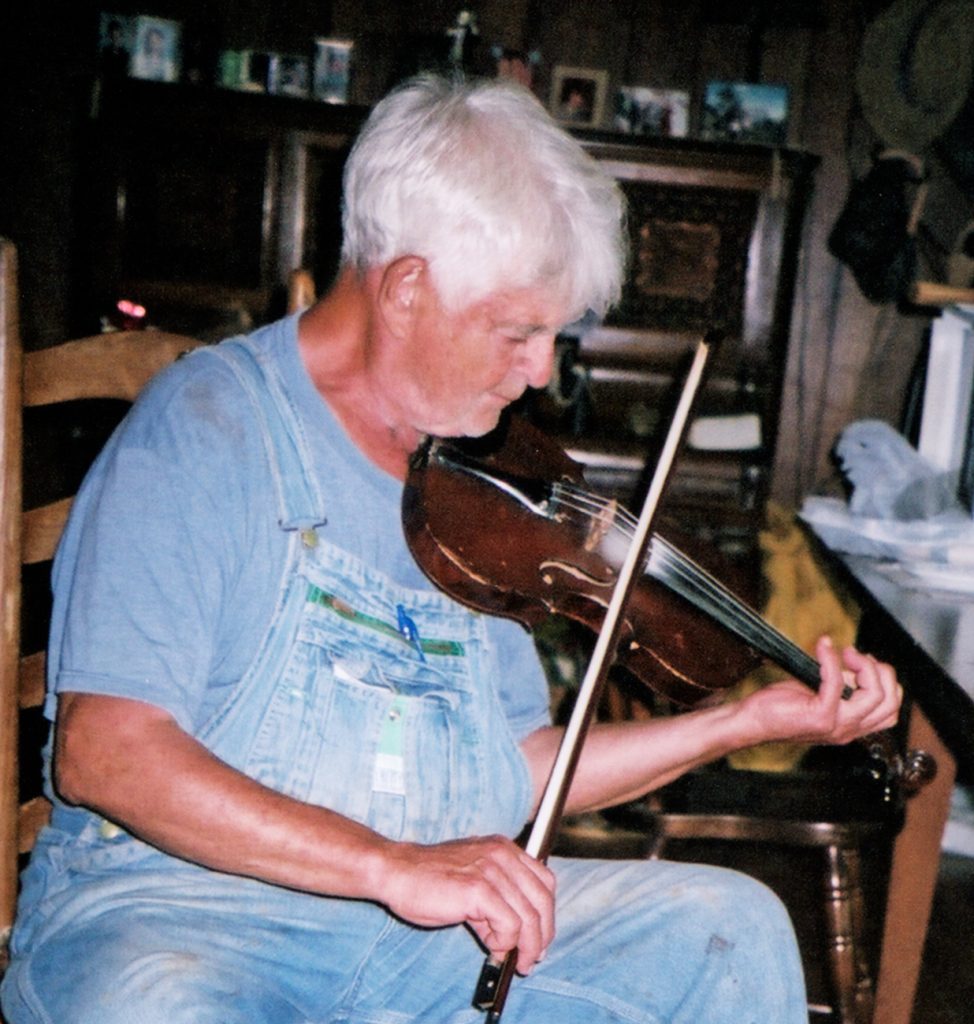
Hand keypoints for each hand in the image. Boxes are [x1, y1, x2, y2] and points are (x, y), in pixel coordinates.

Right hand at [376, 834, 555, 973]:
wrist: (397, 872)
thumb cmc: (428, 879)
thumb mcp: (472, 880)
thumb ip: (496, 900)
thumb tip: (514, 936)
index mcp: (504, 849)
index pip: (545, 882)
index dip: (546, 915)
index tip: (540, 939)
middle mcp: (502, 855)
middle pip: (543, 900)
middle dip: (542, 936)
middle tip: (530, 958)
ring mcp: (492, 870)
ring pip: (530, 917)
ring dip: (524, 946)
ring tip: (509, 958)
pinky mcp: (479, 889)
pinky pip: (510, 925)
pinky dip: (505, 943)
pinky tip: (490, 946)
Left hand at [738, 635, 902, 746]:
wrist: (752, 722)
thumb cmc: (779, 707)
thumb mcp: (819, 695)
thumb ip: (842, 686)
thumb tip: (855, 665)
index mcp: (851, 726)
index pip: (891, 710)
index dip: (885, 681)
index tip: (862, 662)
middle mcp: (849, 730)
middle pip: (890, 702)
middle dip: (881, 671)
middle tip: (856, 656)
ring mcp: (836, 725)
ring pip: (876, 695)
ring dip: (864, 666)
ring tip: (845, 653)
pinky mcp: (820, 716)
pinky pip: (837, 683)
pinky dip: (831, 660)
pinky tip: (822, 648)